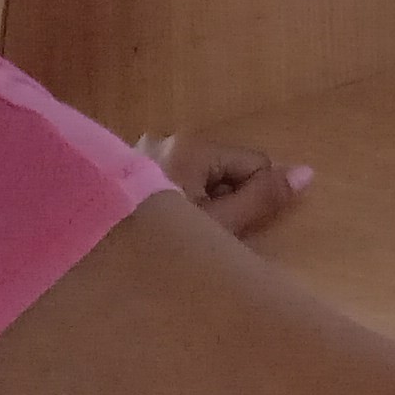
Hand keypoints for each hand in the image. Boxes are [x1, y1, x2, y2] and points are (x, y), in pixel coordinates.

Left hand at [136, 133, 312, 239]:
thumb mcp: (221, 226)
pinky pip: (169, 182)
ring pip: (196, 178)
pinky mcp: (126, 173)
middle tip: (205, 235)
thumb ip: (263, 198)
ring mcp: (141, 154)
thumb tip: (307, 172)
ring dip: (199, 204)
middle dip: (223, 200)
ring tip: (180, 237)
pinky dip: (175, 203)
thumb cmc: (162, 246)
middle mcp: (165, 140)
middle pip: (223, 168)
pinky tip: (158, 231)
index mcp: (191, 148)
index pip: (252, 162)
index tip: (233, 228)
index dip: (254, 196)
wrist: (88, 254)